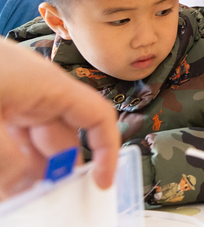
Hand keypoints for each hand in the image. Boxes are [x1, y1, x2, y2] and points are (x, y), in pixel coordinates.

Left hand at [0, 40, 119, 198]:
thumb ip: (9, 158)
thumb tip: (26, 183)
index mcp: (47, 88)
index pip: (96, 117)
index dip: (106, 149)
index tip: (99, 183)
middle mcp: (34, 94)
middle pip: (58, 141)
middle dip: (50, 174)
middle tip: (34, 203)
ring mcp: (10, 99)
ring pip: (27, 145)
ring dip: (20, 172)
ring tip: (6, 192)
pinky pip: (7, 140)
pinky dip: (5, 160)